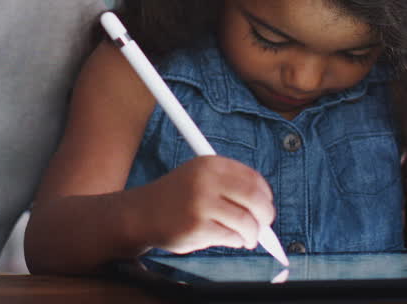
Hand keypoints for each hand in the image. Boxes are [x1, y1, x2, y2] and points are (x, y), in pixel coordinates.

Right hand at [134, 155, 274, 253]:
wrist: (141, 214)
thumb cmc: (175, 199)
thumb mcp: (199, 178)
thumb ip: (229, 186)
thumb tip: (265, 207)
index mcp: (210, 164)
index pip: (253, 178)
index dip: (265, 196)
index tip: (264, 207)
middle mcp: (207, 180)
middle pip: (256, 198)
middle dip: (265, 216)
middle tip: (263, 226)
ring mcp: (202, 204)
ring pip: (247, 222)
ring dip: (252, 234)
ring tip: (246, 238)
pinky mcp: (198, 227)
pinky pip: (231, 237)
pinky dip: (236, 241)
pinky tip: (229, 240)